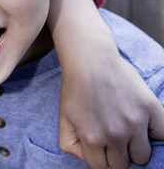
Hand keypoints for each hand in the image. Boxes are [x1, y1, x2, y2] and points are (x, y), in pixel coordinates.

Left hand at [48, 0, 163, 167]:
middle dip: (115, 155)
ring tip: (125, 132)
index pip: (101, 167)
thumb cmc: (75, 88)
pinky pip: (161, 135)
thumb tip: (89, 158)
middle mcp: (116, 134)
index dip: (99, 157)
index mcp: (93, 138)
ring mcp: (136, 122)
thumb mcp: (63, 118)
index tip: (98, 146)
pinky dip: (153, 134)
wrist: (91, 60)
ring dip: (133, 148)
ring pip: (142, 156)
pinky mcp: (151, 109)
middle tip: (111, 139)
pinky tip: (141, 125)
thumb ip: (70, 144)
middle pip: (123, 165)